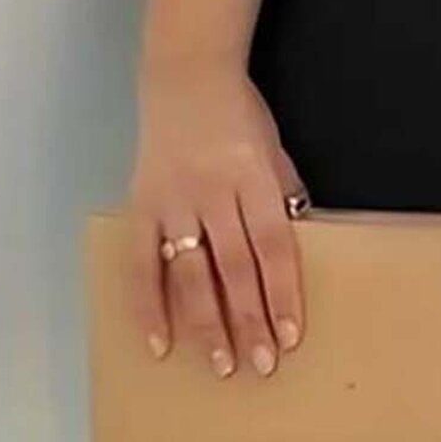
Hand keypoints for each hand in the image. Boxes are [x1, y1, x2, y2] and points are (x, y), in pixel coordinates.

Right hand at [129, 56, 309, 376]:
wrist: (186, 76)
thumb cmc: (240, 116)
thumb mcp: (276, 151)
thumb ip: (285, 199)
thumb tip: (298, 254)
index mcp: (255, 178)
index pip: (274, 245)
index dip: (283, 292)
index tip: (292, 334)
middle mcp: (214, 192)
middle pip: (235, 267)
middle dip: (250, 320)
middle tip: (261, 365)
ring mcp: (174, 200)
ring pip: (190, 272)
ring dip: (206, 323)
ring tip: (221, 364)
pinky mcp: (142, 205)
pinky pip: (142, 263)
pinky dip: (148, 305)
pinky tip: (160, 342)